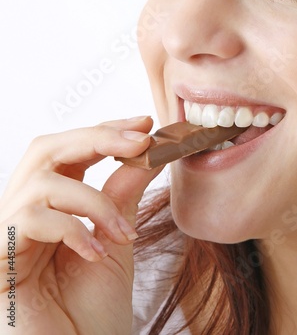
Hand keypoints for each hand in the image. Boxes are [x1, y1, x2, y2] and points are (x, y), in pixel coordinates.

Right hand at [0, 117, 161, 334]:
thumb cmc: (93, 309)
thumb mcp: (117, 242)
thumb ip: (122, 197)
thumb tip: (146, 152)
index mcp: (53, 205)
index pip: (71, 150)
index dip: (105, 130)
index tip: (145, 124)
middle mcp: (24, 211)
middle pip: (47, 148)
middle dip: (98, 137)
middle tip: (141, 141)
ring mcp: (7, 234)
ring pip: (41, 180)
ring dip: (93, 200)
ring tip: (121, 235)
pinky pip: (27, 220)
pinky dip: (71, 230)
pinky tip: (94, 254)